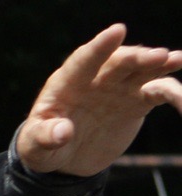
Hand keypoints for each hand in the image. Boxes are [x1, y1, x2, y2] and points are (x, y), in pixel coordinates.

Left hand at [17, 24, 181, 176]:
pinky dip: (174, 93)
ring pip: (142, 70)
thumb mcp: (35, 147)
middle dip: (136, 57)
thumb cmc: (43, 147)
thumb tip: (62, 132)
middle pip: (118, 62)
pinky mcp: (136, 102)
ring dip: (159, 64)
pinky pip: (159, 92)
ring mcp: (118, 89)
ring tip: (176, 59)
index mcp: (66, 85)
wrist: (65, 158)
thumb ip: (43, 137)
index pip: (82, 61)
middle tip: (157, 56)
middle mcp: (95, 80)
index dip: (99, 47)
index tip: (117, 31)